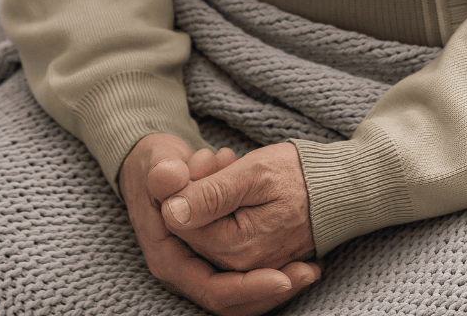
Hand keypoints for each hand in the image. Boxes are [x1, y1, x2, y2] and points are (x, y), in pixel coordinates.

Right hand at [119, 134, 320, 314]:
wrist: (154, 164)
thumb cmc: (157, 165)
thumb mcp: (160, 164)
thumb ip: (165, 175)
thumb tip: (172, 195)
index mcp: (167, 259)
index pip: (211, 291)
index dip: (247, 288)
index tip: (282, 278)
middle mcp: (183, 272)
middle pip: (233, 302)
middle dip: (270, 290)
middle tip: (308, 272)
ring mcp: (200, 268)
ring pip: (244, 296)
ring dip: (278, 283)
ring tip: (312, 268)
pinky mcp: (215, 260)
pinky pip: (247, 280)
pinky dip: (273, 272)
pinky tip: (306, 262)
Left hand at [162, 142, 315, 274]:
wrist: (340, 189)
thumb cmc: (297, 175)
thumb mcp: (252, 173)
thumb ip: (211, 195)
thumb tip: (170, 212)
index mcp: (234, 247)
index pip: (179, 222)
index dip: (187, 186)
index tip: (212, 162)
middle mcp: (239, 266)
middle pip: (191, 229)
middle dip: (199, 192)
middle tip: (225, 162)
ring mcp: (249, 266)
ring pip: (206, 230)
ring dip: (212, 199)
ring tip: (234, 170)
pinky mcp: (256, 260)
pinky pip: (223, 236)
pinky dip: (224, 210)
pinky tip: (240, 188)